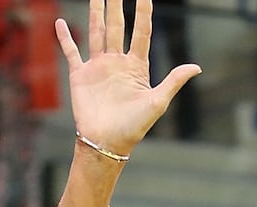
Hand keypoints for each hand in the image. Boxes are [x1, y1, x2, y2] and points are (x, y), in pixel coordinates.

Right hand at [57, 0, 200, 155]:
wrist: (106, 142)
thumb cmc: (134, 127)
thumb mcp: (158, 103)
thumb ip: (174, 81)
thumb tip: (197, 67)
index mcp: (137, 66)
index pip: (141, 31)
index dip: (143, 11)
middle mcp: (117, 62)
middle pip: (118, 26)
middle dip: (117, 4)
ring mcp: (98, 67)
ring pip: (97, 32)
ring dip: (96, 12)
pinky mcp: (80, 75)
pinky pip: (72, 51)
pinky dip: (65, 37)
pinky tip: (60, 22)